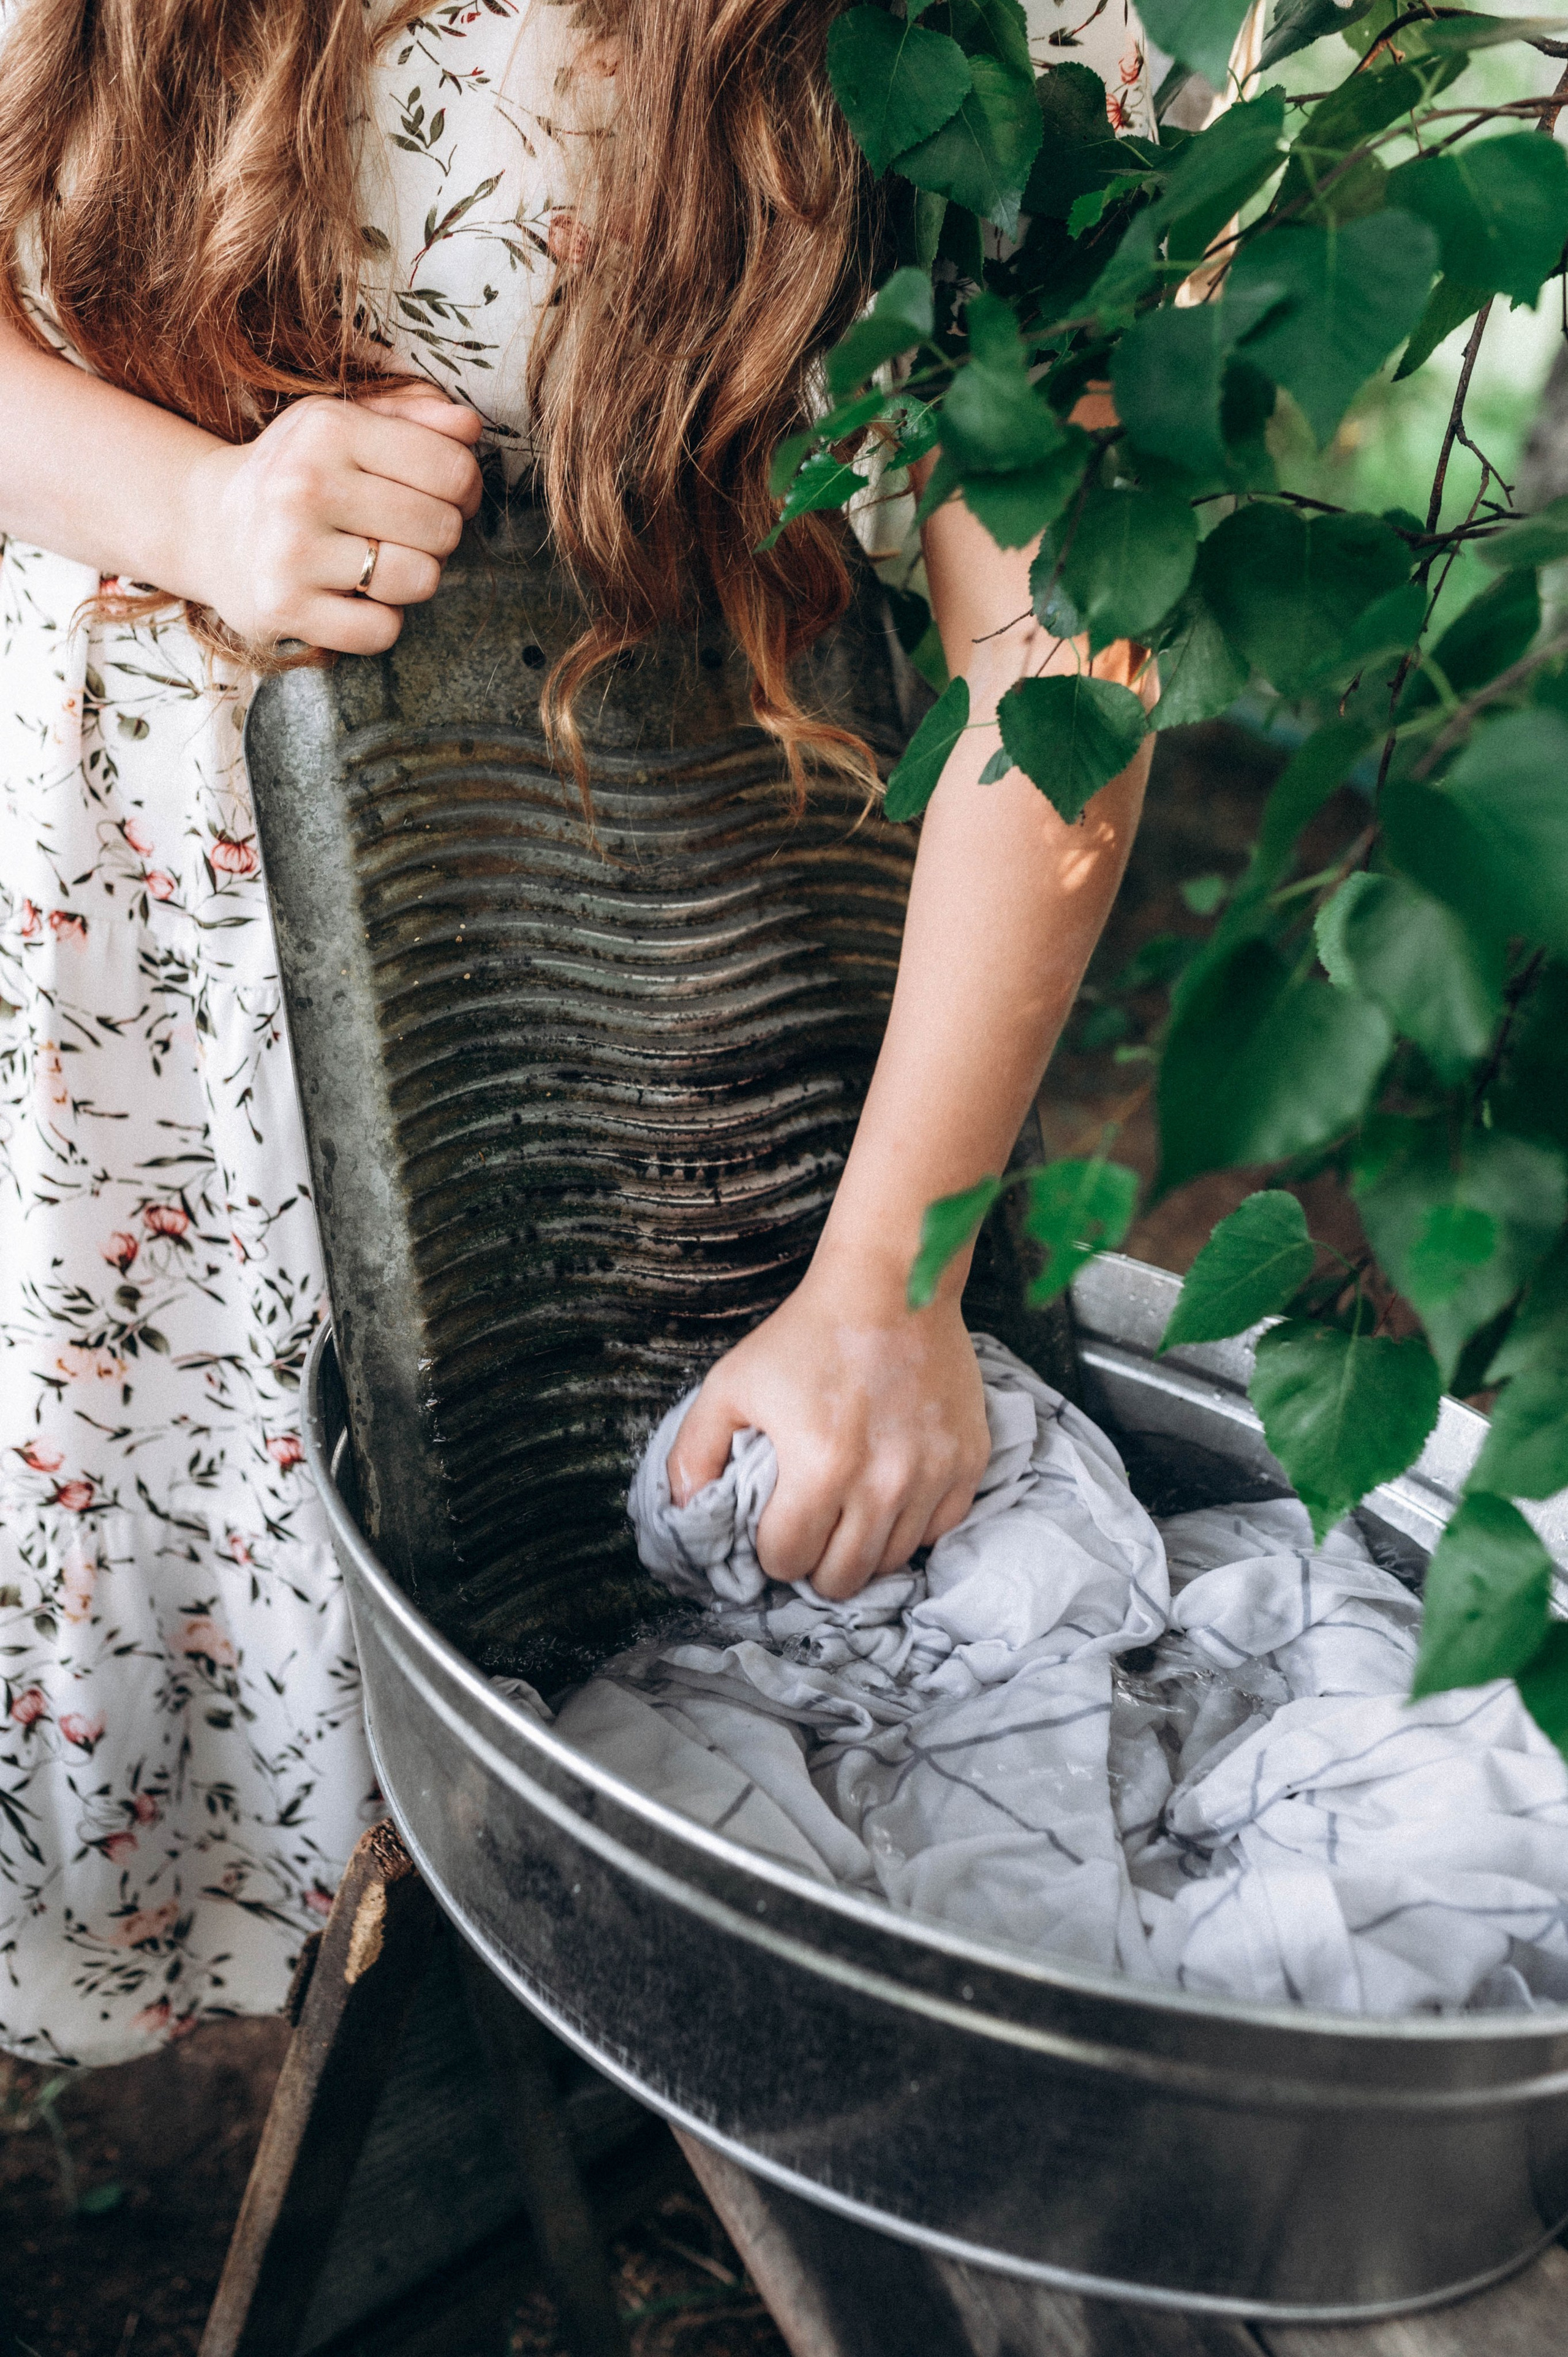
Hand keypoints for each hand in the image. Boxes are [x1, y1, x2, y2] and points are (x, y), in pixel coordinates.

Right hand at [182, 389, 483, 654]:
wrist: (208, 524)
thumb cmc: (297, 472)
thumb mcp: (345, 423)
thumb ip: (414, 417)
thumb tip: (469, 426)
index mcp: (329, 429)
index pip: (452, 469)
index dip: (464, 490)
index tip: (442, 496)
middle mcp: (305, 486)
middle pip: (443, 528)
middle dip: (438, 536)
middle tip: (402, 533)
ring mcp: (291, 551)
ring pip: (420, 580)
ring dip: (413, 578)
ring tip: (378, 563)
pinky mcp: (285, 608)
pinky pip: (383, 630)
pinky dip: (381, 621)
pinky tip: (353, 598)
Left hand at [668, 1252, 990, 1599]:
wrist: (891, 1287)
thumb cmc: (806, 1335)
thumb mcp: (730, 1385)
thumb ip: (694, 1453)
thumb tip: (686, 1512)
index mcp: (821, 1467)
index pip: (789, 1560)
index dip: (772, 1551)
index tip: (773, 1527)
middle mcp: (883, 1482)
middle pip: (844, 1578)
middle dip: (816, 1565)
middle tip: (809, 1532)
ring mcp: (933, 1473)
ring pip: (893, 1561)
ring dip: (863, 1549)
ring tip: (846, 1514)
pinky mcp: (968, 1461)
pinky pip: (939, 1529)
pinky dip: (912, 1525)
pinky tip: (889, 1495)